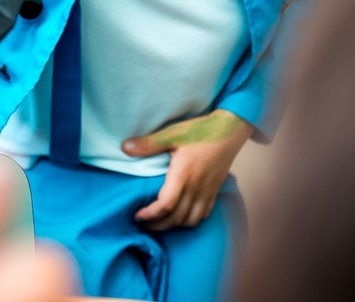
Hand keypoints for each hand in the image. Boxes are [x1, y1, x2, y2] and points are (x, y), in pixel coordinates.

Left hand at [121, 110, 252, 230]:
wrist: (230, 130)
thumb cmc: (201, 130)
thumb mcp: (172, 133)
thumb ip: (149, 143)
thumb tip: (125, 147)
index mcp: (183, 175)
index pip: (166, 205)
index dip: (150, 215)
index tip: (138, 216)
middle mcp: (196, 187)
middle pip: (176, 218)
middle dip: (158, 225)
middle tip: (143, 223)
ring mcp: (207, 191)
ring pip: (191, 220)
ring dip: (174, 225)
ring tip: (160, 221)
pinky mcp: (215, 190)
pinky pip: (203, 214)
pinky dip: (191, 220)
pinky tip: (182, 215)